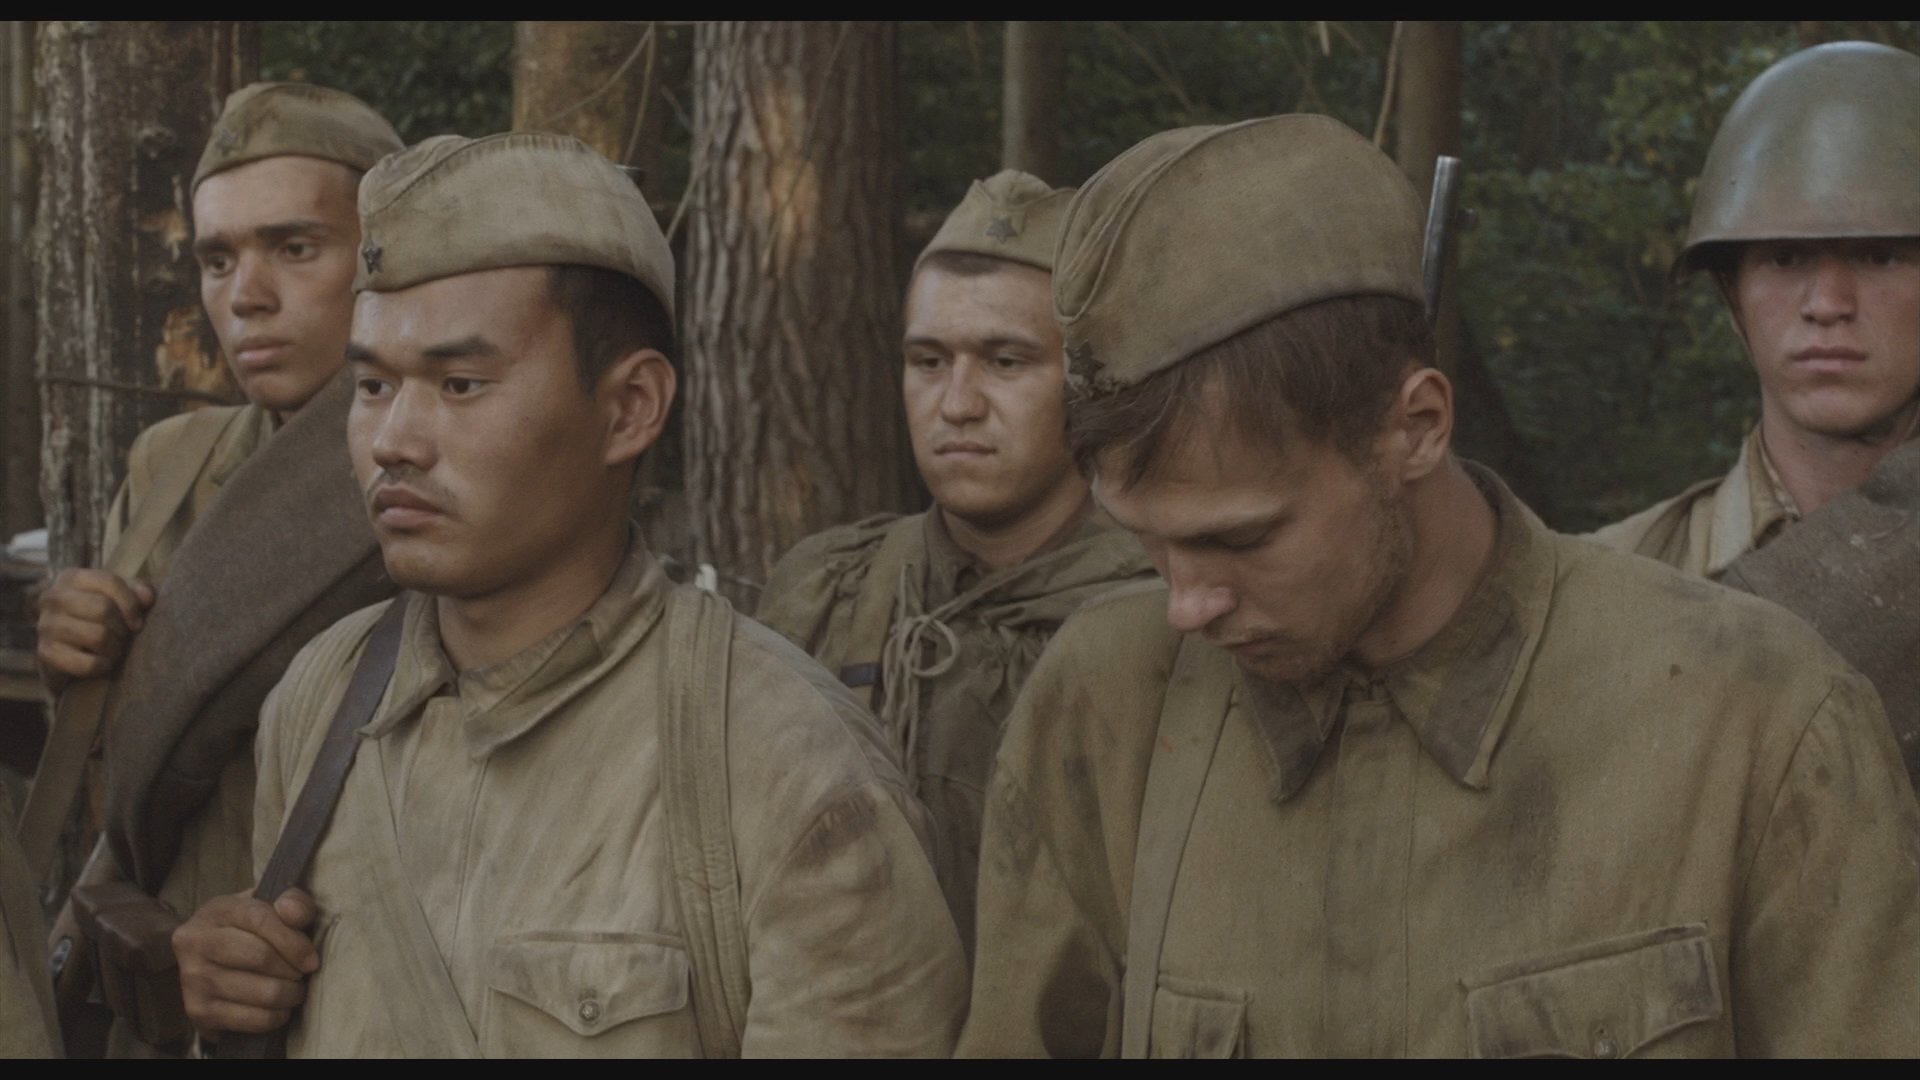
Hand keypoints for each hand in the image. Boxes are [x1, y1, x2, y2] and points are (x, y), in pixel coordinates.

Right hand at [33, 568, 155, 693]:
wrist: (72, 655)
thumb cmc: (102, 620)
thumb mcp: (121, 599)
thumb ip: (137, 592)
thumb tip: (147, 597)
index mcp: (71, 578)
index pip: (109, 581)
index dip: (131, 604)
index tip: (138, 623)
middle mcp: (53, 597)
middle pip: (103, 609)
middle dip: (122, 628)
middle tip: (123, 638)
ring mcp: (45, 625)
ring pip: (98, 636)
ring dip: (114, 649)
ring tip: (113, 650)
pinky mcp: (46, 653)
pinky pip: (88, 663)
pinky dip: (102, 666)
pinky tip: (101, 663)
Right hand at [174, 888, 319, 1039]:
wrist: (207, 960)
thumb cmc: (249, 930)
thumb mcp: (269, 906)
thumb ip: (292, 902)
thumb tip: (292, 911)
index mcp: (216, 911)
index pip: (261, 920)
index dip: (293, 941)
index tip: (312, 960)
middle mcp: (196, 943)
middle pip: (261, 957)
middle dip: (292, 970)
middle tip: (302, 975)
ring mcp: (194, 980)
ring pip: (262, 992)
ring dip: (289, 995)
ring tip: (294, 990)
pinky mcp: (199, 1012)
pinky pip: (252, 1019)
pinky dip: (276, 1017)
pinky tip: (280, 1009)